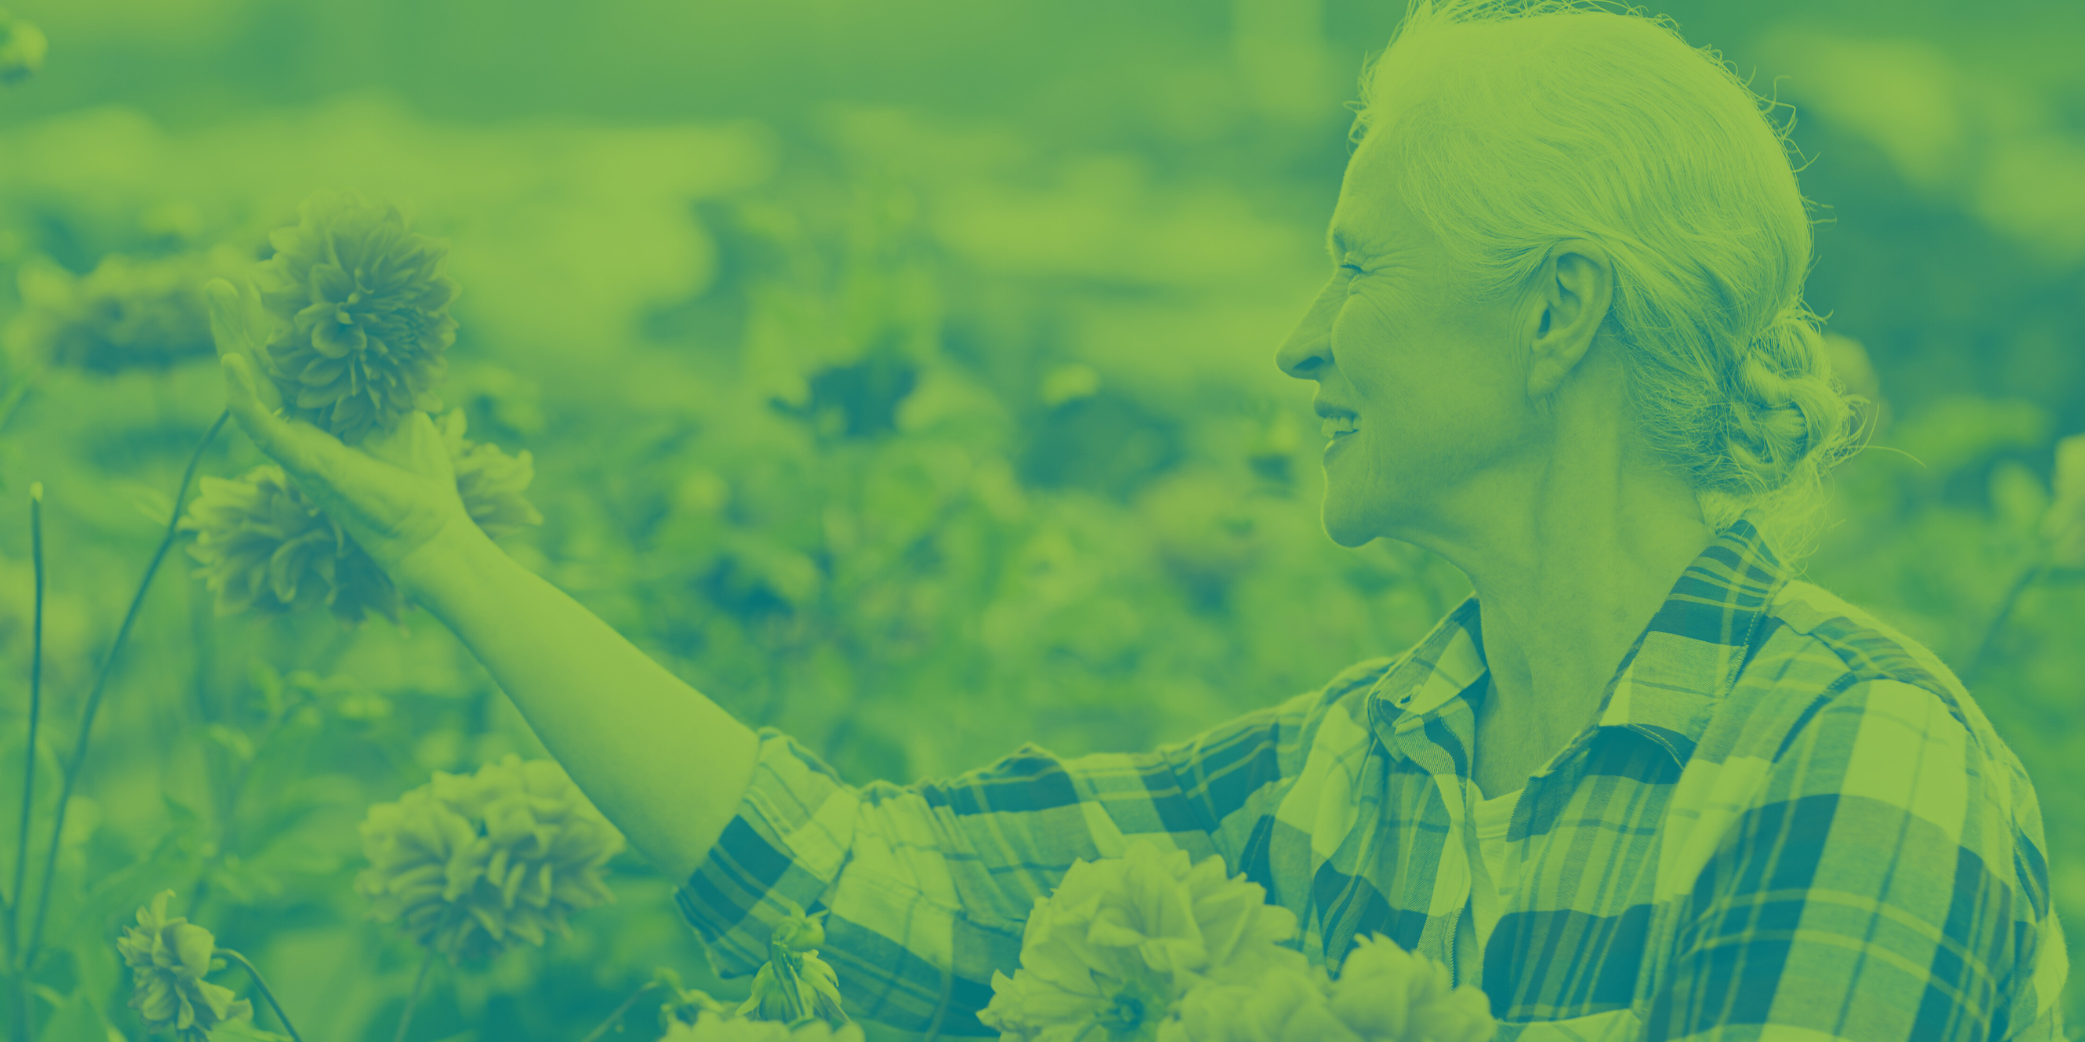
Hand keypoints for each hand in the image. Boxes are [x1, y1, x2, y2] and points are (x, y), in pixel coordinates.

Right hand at [209, 277, 480, 593]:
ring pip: (250, 386)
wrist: (429, 524)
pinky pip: (263, 426)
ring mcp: (295, 443)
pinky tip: (233, 362)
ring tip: (220, 296)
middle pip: (260, 365)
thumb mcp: (400, 410)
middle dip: (240, 322)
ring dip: (231, 340)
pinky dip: (245, 396)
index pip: (288, 359)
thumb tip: (389, 335)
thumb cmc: (415, 475)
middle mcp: (300, 424)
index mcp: (321, 410)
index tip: (271, 279)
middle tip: (223, 278)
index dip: (276, 323)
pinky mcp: (301, 463)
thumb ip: (385, 376)